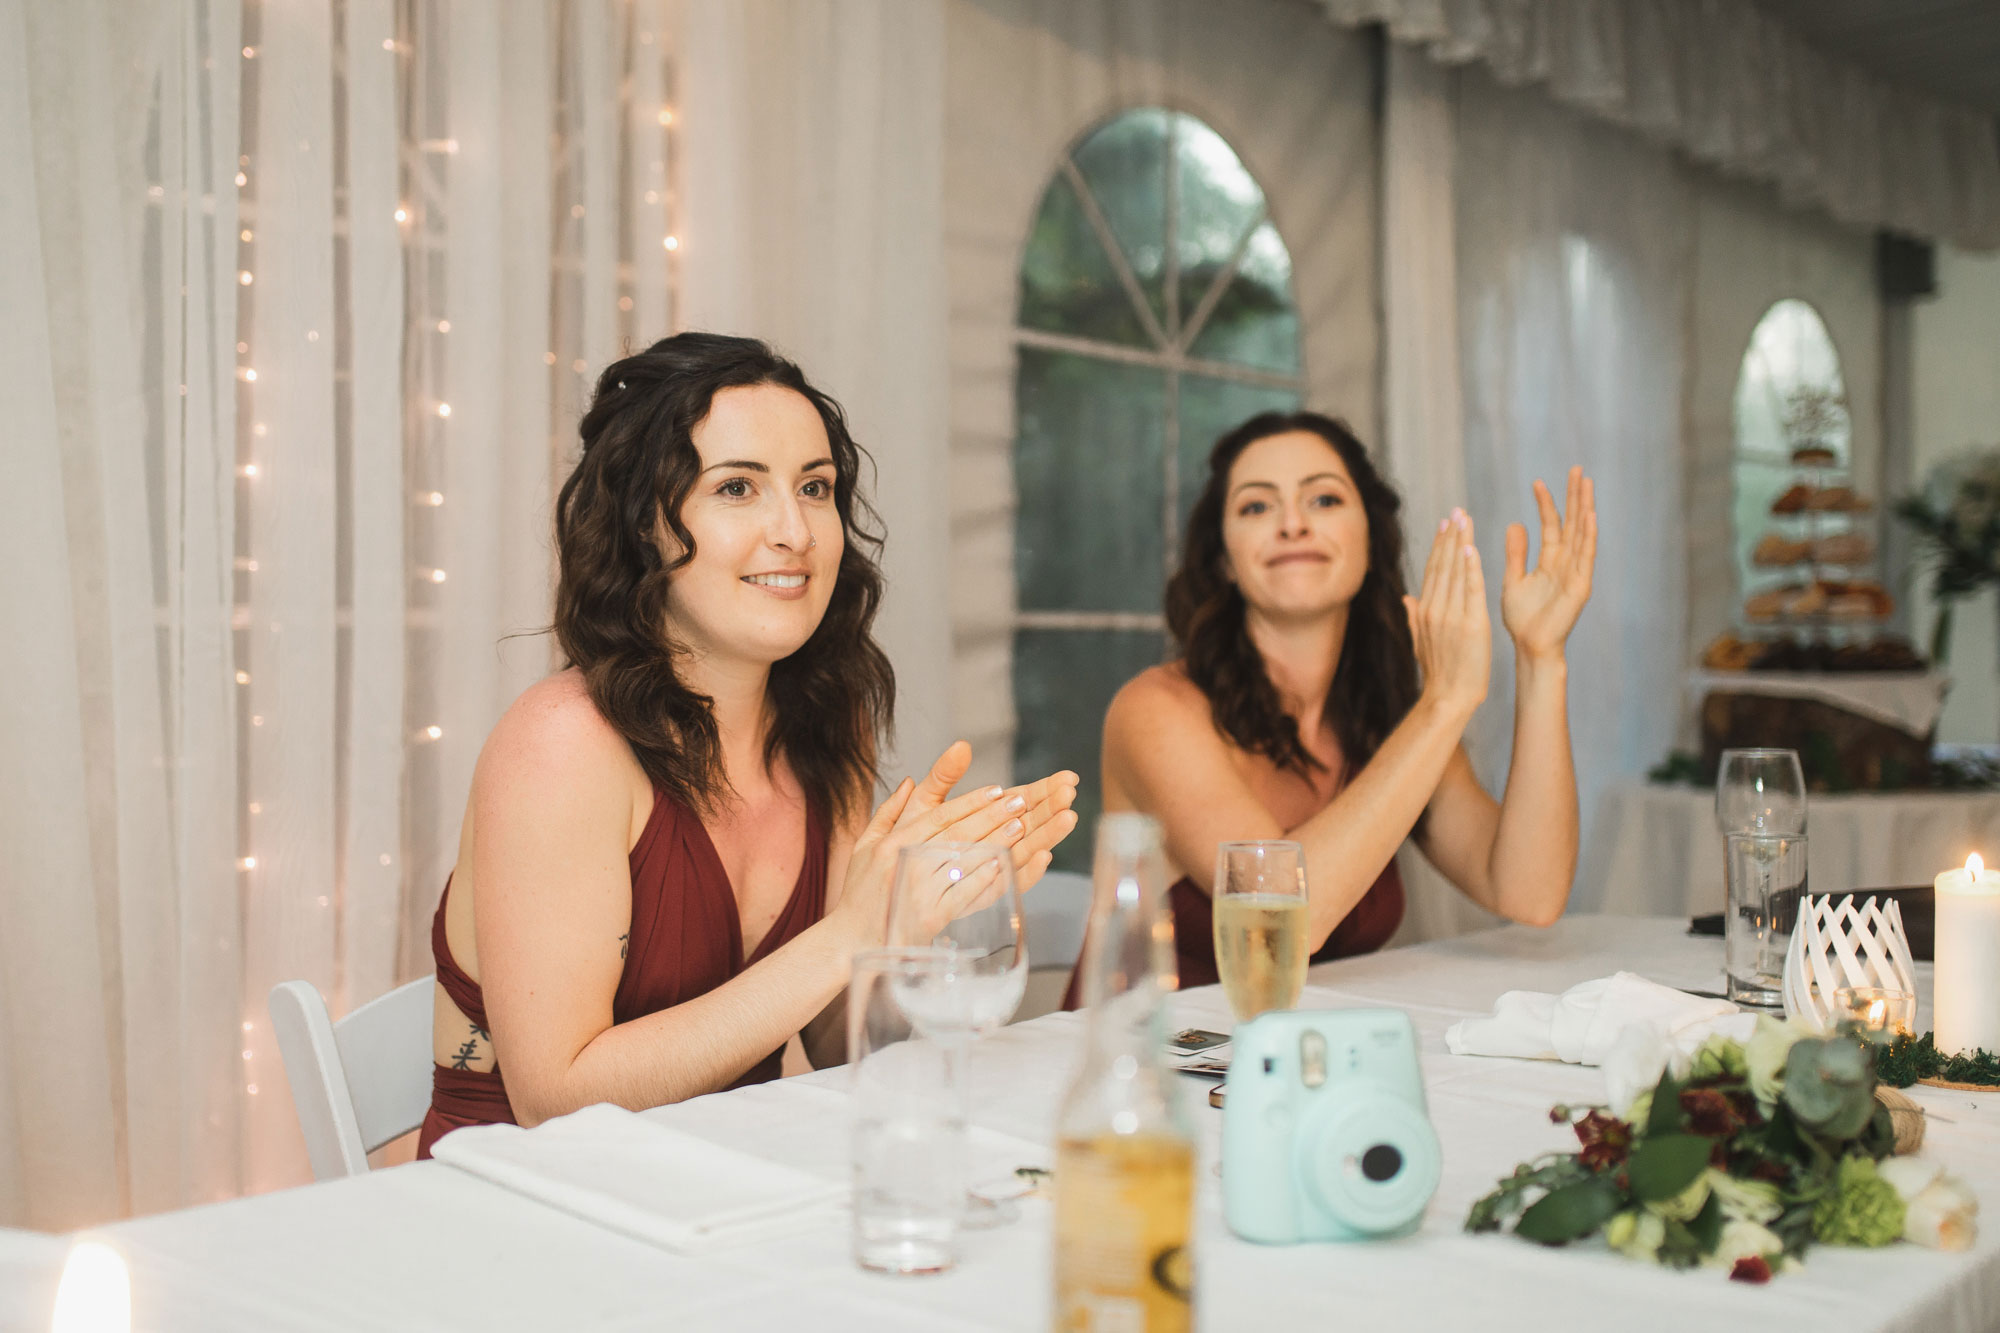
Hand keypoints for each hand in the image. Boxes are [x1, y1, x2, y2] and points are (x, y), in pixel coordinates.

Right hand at [832, 743, 1078, 945]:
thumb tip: (911, 783)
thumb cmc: (860, 893)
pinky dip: (984, 878)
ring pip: (964, 860)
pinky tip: (1003, 865)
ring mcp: (920, 891)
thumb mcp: (865, 846)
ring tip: (1020, 827)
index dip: (969, 801)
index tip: (995, 789)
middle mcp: (906, 864)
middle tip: (1019, 801)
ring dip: (995, 842)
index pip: (938, 816)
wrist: (852, 941)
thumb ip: (888, 813)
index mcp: (892, 844)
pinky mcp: (931, 916)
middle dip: (991, 815)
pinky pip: (964, 893)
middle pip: (957, 833)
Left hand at [893, 742, 1079, 891]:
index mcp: (985, 819)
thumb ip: (944, 776)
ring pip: (1026, 850)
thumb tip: (961, 745)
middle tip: (1071, 792)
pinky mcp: (980, 898)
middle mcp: (994, 844)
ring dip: (1048, 834)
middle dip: (1052, 808)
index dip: (1045, 789)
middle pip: (1031, 824)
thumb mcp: (923, 804)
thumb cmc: (903, 848)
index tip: (1068, 777)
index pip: (1022, 800)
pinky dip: (1027, 872)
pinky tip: (1043, 857)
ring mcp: (990, 871)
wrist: (884, 893)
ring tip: (1068, 817)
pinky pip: (1008, 884)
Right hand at [1403, 509, 1490, 717]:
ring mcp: (1451, 615)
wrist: (1448, 697)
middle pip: (1443, 565)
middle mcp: (1435, 608)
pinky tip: (1471, 549)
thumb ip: (1414, 617)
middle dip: (1450, 536)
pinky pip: (1470, 590)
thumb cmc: (1440, 674)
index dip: (1439, 545)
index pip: (1434, 571)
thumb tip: (1406, 598)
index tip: (1445, 523)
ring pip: (1455, 572)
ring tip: (1465, 519)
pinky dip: (1470, 569)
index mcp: (1425, 611)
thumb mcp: (1422, 642)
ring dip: (1461, 543)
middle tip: (1456, 510)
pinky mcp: (1470, 623)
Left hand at [1501, 467, 1596, 660]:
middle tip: (1576, 469)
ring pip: (1583, 533)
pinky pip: (1586, 556)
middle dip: (1574, 496)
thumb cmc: (1521, 619)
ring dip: (1585, 508)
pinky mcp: (1581, 585)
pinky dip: (1589, 536)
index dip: (1546, 503)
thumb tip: (1515, 523)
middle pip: (1572, 523)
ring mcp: (1576, 572)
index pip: (1550, 525)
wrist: (1529, 646)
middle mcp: (1566, 563)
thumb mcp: (1514, 579)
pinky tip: (1590, 516)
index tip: (1537, 481)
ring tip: (1586, 483)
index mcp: (1550, 561)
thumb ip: (1516, 553)